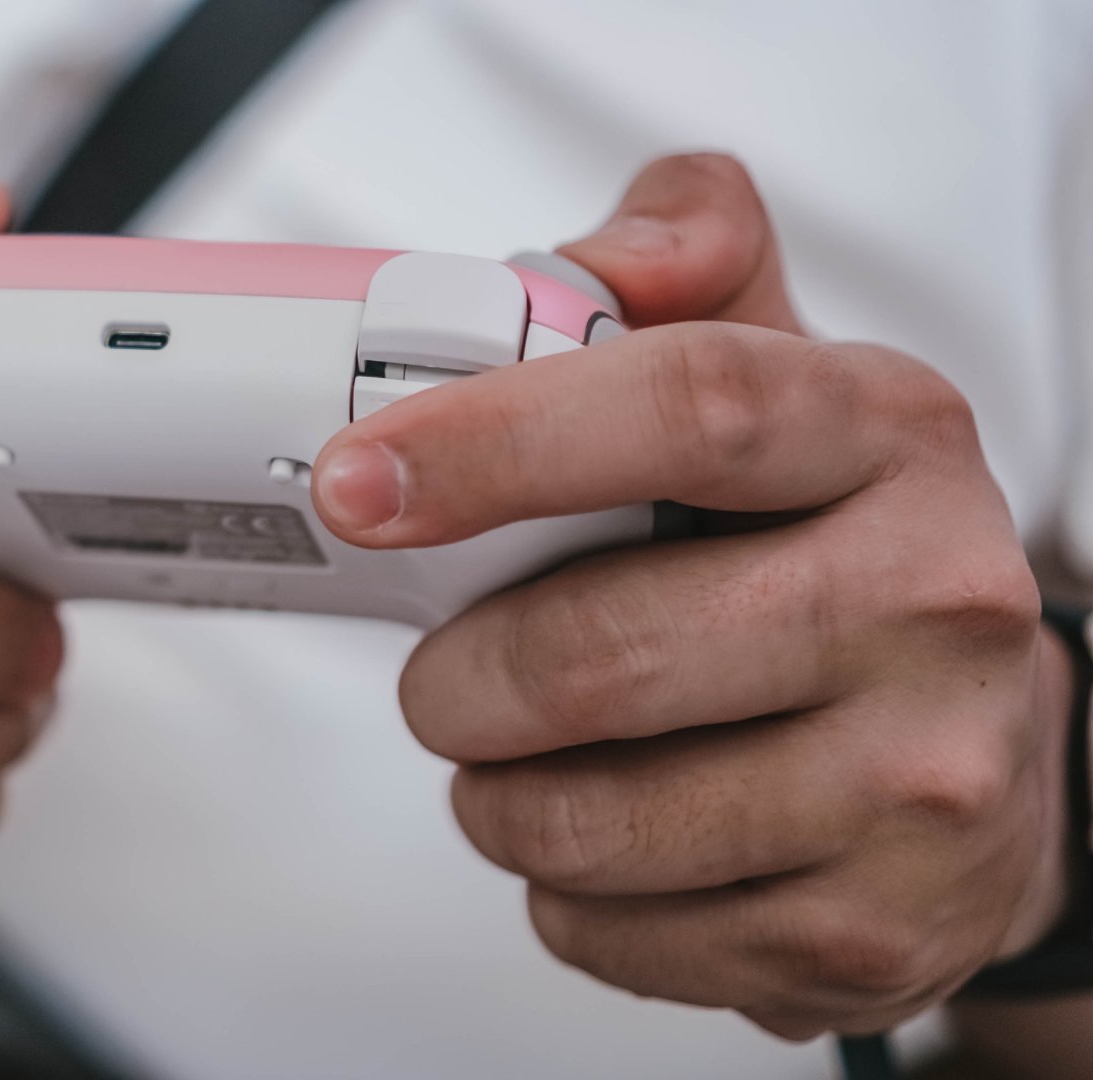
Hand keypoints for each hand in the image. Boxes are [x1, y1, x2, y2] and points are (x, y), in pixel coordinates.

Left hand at [313, 155, 1077, 1038]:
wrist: (971, 751)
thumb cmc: (827, 553)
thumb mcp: (777, 380)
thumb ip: (679, 268)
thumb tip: (598, 258)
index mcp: (889, 436)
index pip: (685, 406)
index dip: (492, 442)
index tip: (356, 481)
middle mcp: (933, 604)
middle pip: (597, 653)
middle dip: (458, 680)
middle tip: (444, 676)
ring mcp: (918, 786)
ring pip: (585, 818)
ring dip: (495, 795)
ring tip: (526, 759)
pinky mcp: (870, 937)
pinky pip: (608, 929)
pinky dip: (559, 890)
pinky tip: (610, 842)